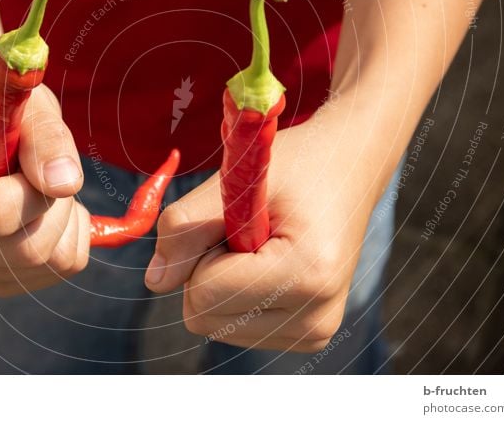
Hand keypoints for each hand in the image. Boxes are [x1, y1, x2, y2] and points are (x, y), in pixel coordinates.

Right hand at [0, 85, 89, 296]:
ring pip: (46, 263)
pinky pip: (58, 270)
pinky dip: (70, 238)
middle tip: (45, 174)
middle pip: (24, 250)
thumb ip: (48, 140)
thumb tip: (64, 184)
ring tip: (42, 188)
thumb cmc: (12, 118)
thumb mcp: (32, 112)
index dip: (34, 191)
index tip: (31, 162)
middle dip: (55, 207)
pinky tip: (46, 211)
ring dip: (66, 220)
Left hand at [145, 101, 393, 351]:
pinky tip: (268, 262)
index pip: (204, 291)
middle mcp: (316, 318)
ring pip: (213, 324)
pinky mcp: (306, 338)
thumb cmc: (298, 166)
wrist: (349, 170)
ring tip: (261, 243)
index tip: (235, 217)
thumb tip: (155, 282)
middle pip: (203, 317)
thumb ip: (186, 226)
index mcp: (307, 275)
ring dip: (220, 280)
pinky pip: (233, 326)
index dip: (200, 248)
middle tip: (246, 228)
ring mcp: (314, 334)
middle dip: (207, 267)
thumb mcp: (238, 180)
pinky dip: (235, 293)